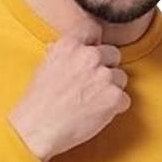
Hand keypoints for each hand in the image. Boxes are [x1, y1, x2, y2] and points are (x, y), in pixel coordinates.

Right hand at [7, 13, 130, 161]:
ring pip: (121, 78)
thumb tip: (62, 48)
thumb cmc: (38, 102)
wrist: (37, 128)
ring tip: (92, 102)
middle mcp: (90, 56)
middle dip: (105, 69)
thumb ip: (61, 54)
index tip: (91, 58)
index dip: (94, 46)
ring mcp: (104, 76)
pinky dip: (114, 109)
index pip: (94, 32)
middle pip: (113, 55)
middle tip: (90, 87)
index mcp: (71, 44)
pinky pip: (124, 100)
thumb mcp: (44, 67)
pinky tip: (96, 114)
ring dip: (111, 89)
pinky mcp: (113, 97)